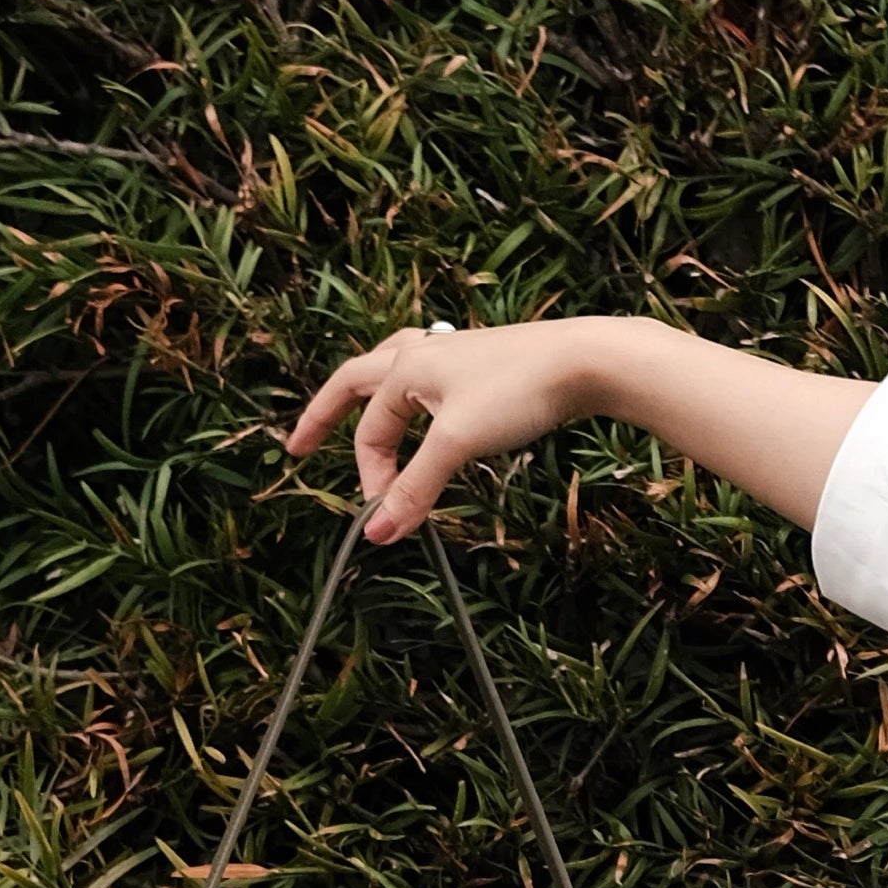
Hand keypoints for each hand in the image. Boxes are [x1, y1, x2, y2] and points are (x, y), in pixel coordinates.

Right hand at [284, 315, 624, 546]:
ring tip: (362, 414)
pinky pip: (431, 379)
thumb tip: (376, 533)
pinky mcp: (485, 364)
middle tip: (301, 444)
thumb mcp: (457, 444)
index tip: (385, 522)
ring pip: (394, 371)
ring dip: (373, 397)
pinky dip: (416, 398)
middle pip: (358, 380)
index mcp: (404, 367)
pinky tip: (431, 408)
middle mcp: (423, 354)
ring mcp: (454, 356)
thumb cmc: (518, 391)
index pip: (370, 431)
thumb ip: (415, 488)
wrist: (586, 359)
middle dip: (328, 413)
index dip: (372, 480)